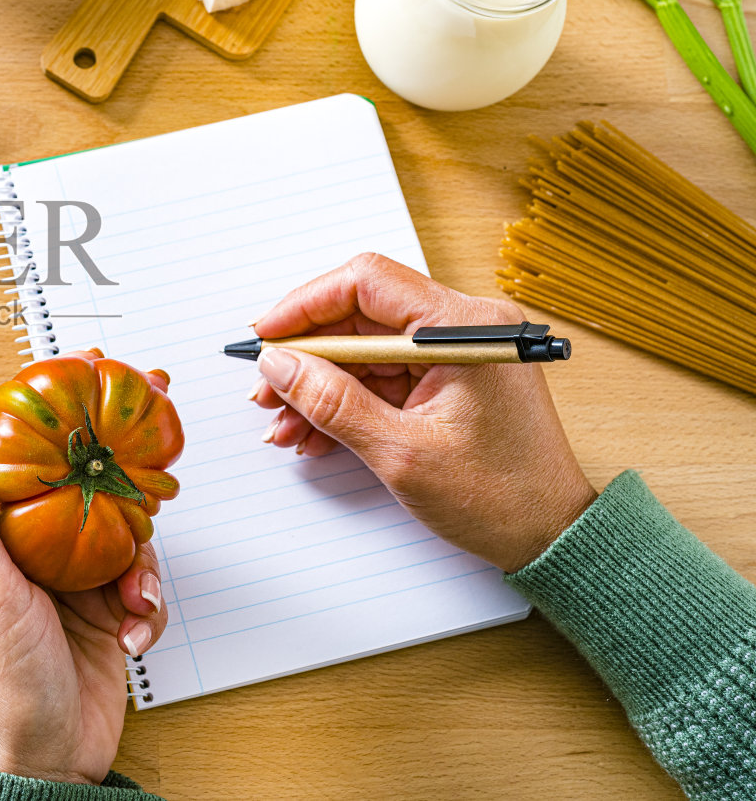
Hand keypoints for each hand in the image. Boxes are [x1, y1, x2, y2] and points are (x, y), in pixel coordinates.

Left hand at [0, 395, 166, 784]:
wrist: (47, 759)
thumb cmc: (0, 681)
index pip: (11, 460)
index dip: (40, 423)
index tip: (74, 392)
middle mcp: (30, 553)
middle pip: (81, 489)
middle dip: (117, 484)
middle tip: (147, 471)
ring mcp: (71, 582)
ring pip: (123, 534)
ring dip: (139, 565)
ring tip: (132, 596)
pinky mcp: (106, 613)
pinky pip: (142, 586)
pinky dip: (147, 608)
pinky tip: (133, 631)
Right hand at [248, 253, 596, 572]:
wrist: (551, 536)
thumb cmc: (501, 497)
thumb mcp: (401, 453)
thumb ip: (333, 402)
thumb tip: (279, 365)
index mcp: (465, 328)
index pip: (367, 282)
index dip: (305, 305)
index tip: (267, 335)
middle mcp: (463, 327)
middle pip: (360, 316)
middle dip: (306, 356)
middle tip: (267, 388)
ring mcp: (455, 352)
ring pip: (363, 349)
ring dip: (319, 384)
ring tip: (286, 422)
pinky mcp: (447, 377)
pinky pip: (381, 375)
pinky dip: (345, 400)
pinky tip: (314, 430)